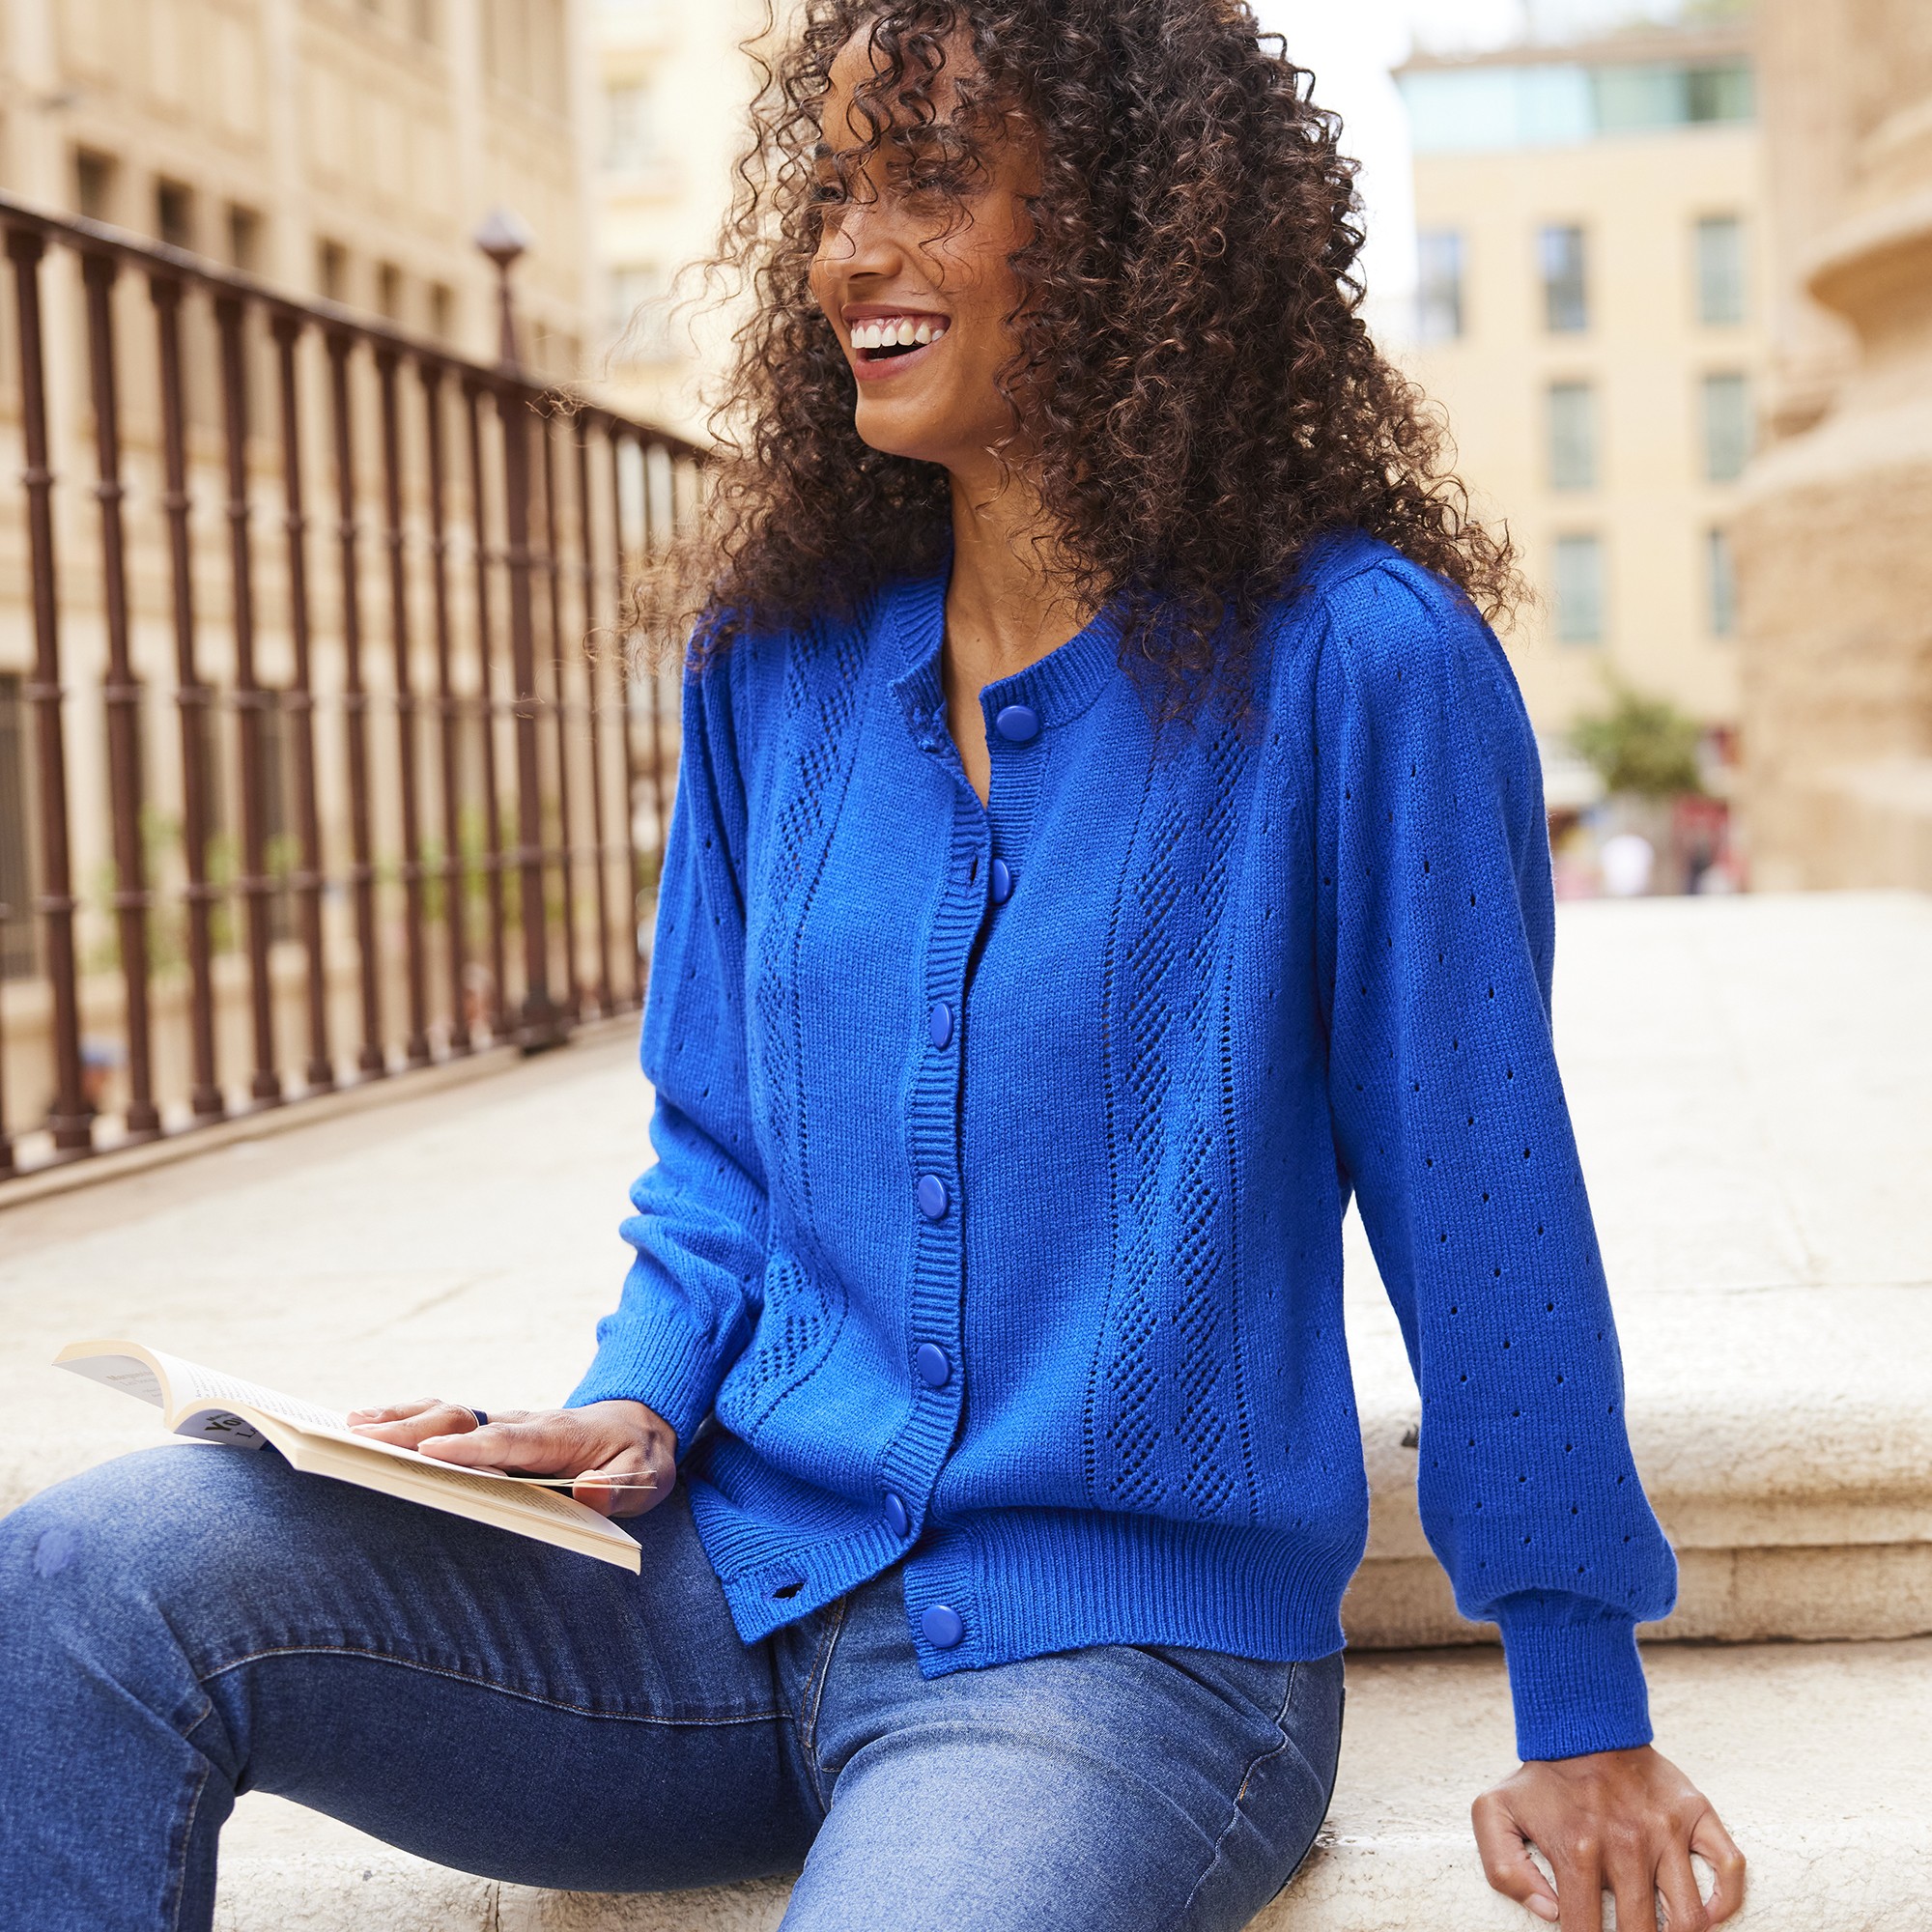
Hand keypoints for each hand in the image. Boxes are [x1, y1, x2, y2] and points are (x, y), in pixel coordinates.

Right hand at [345, 1397, 676, 1519]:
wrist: (639, 1426)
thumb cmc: (639, 1458)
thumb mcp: (649, 1478)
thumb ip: (622, 1487)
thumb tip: (589, 1492)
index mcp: (562, 1436)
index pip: (513, 1440)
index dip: (473, 1447)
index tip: (431, 1454)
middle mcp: (525, 1422)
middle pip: (466, 1420)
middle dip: (415, 1430)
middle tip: (363, 1441)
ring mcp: (504, 1422)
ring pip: (448, 1413)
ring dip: (400, 1419)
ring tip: (347, 1428)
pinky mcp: (491, 1429)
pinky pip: (444, 1420)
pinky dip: (404, 1418)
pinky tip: (364, 1427)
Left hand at [1472, 1746, 1744, 1930]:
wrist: (1582, 1721)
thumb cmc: (1540, 1778)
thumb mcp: (1493, 1812)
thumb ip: (1504, 1869)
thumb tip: (1550, 1914)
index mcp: (1577, 1850)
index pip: (1584, 1931)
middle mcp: (1626, 1844)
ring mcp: (1666, 1830)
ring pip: (1690, 1916)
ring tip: (1661, 1930)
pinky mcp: (1696, 1813)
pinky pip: (1730, 1868)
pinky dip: (1724, 1901)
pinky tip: (1704, 1914)